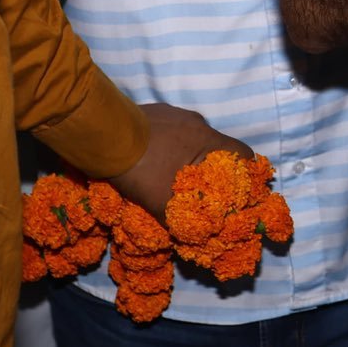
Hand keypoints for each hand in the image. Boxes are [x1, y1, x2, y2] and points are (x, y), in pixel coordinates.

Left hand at [109, 102, 252, 217]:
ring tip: (169, 173)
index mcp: (206, 139)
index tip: (238, 190)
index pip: (242, 153)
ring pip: (191, 137)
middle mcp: (196, 121)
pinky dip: (166, 143)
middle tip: (199, 188)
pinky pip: (170, 129)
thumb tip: (193, 237)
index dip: (245, 172)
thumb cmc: (139, 165)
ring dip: (186, 155)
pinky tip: (149, 157)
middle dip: (210, 168)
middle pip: (215, 147)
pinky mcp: (154, 109)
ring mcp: (174, 112)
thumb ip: (180, 219)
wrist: (102, 133)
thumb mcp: (159, 201)